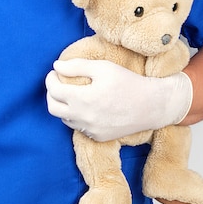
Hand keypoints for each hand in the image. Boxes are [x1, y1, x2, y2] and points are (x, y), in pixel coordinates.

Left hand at [45, 58, 192, 141]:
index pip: (53, 90)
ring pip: (65, 119)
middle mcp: (84, 118)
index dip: (50, 79)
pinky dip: (77, 117)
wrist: (152, 106)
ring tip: (72, 95)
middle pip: (53, 108)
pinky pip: (79, 128)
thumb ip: (77, 66)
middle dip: (51, 94)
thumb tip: (56, 66)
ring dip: (64, 106)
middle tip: (58, 84)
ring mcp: (90, 130)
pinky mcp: (98, 137)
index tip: (55, 73)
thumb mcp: (103, 68)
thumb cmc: (128, 83)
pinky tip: (86, 107)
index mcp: (83, 99)